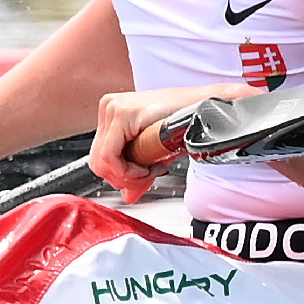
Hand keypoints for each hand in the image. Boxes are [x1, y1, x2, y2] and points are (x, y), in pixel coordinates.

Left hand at [86, 85, 247, 202]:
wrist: (206, 110)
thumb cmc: (184, 125)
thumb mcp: (154, 154)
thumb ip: (137, 174)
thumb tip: (127, 196)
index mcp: (111, 113)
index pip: (100, 157)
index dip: (119, 177)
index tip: (143, 178)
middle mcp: (109, 107)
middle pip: (97, 161)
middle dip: (122, 178)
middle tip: (147, 177)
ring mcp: (113, 108)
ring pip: (102, 161)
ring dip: (127, 175)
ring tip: (150, 170)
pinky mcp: (122, 113)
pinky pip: (110, 156)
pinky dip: (127, 170)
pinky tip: (146, 167)